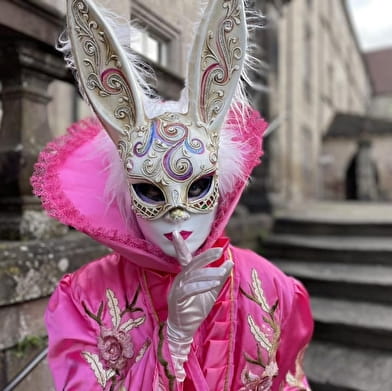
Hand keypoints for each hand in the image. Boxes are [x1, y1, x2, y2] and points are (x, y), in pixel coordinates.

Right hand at [167, 231, 232, 380]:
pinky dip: (202, 286)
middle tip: (219, 251)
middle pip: (191, 263)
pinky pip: (189, 289)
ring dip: (208, 274)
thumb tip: (229, 263)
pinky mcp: (177, 299)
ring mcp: (177, 288)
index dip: (180, 245)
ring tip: (221, 274)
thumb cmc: (197, 309)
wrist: (185, 329)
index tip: (176, 232)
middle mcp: (180, 278)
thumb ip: (219, 277)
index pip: (185, 257)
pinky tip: (213, 284)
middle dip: (205, 256)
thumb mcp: (211, 291)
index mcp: (186, 275)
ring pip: (192, 276)